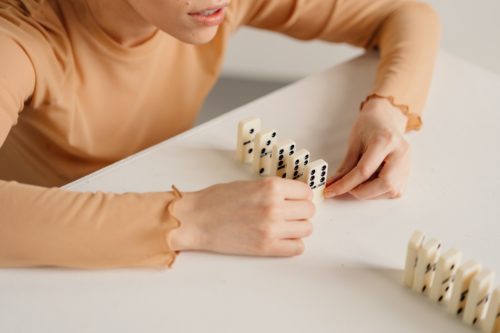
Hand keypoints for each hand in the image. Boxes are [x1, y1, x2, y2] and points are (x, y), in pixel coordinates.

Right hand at [169, 178, 314, 255]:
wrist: (196, 219)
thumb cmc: (217, 200)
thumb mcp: (250, 184)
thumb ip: (273, 190)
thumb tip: (294, 196)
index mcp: (271, 187)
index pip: (305, 192)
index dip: (301, 196)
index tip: (295, 200)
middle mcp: (274, 207)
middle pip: (309, 211)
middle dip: (300, 212)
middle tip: (288, 213)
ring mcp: (271, 228)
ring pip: (306, 229)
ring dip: (297, 228)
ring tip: (283, 226)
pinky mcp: (265, 247)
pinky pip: (297, 248)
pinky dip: (293, 244)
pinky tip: (281, 239)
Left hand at [325, 97, 410, 199]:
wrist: (385, 119)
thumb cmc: (369, 127)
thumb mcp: (353, 143)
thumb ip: (344, 167)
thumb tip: (332, 186)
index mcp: (385, 141)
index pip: (364, 170)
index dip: (345, 184)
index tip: (331, 191)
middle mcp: (401, 153)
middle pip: (384, 183)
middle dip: (362, 192)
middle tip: (348, 188)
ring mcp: (407, 164)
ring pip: (391, 190)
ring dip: (370, 193)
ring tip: (359, 183)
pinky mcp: (407, 172)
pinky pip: (394, 191)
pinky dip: (379, 192)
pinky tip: (370, 183)